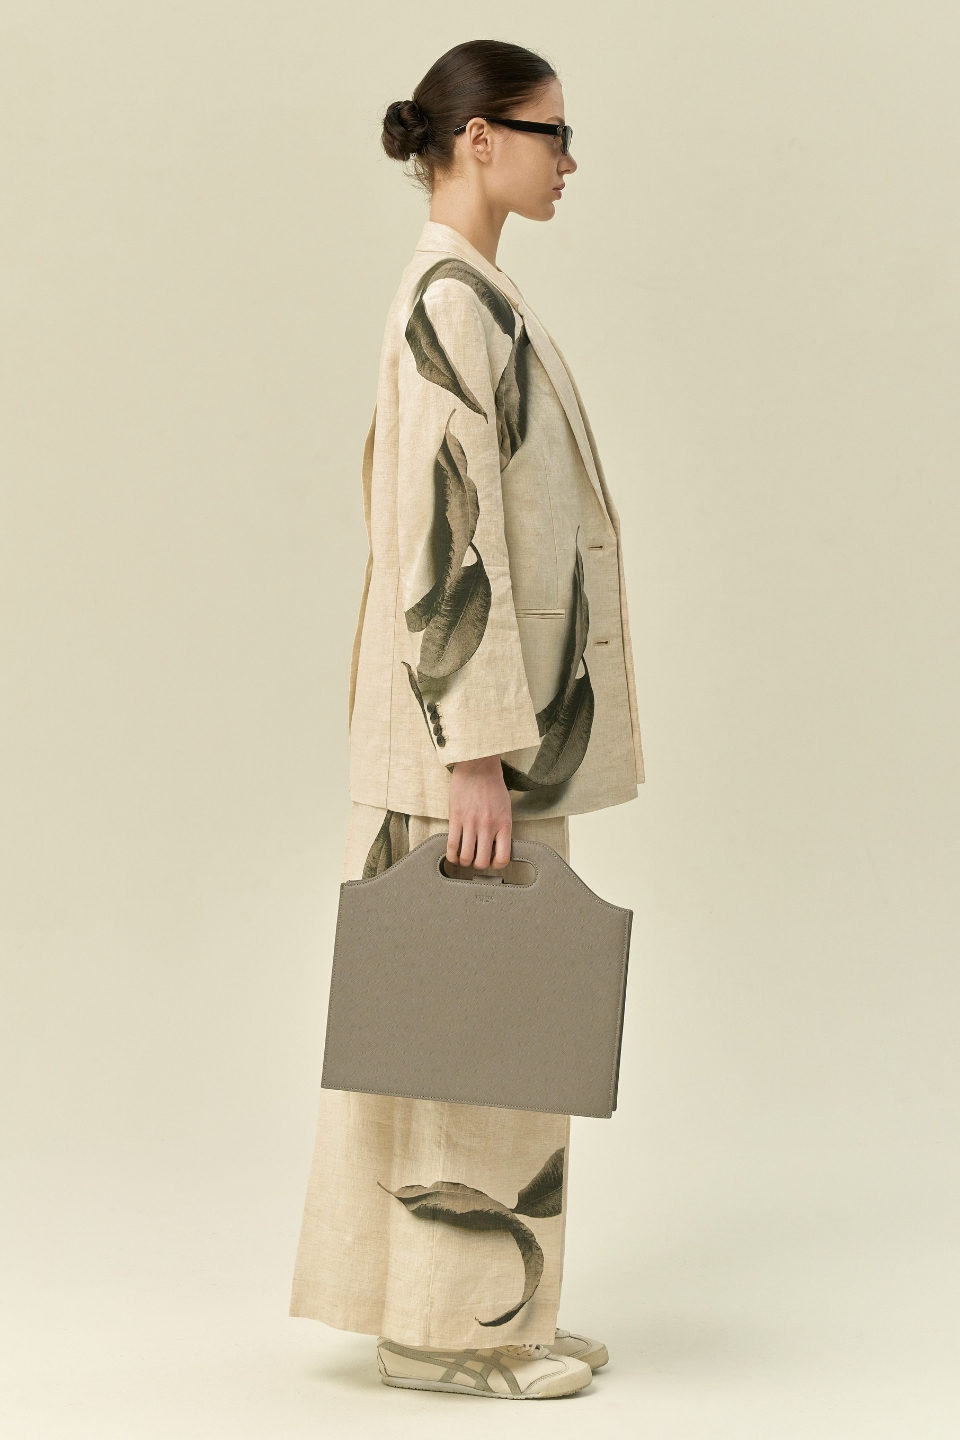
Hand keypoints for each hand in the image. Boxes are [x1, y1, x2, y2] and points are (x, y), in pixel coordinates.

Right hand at [447, 755, 511, 869]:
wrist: (478, 766)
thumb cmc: (492, 784)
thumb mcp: (505, 807)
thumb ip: (502, 827)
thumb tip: (496, 845)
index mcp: (504, 824)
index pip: (503, 857)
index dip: (496, 865)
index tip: (492, 862)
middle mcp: (488, 826)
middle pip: (482, 861)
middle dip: (478, 865)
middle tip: (475, 860)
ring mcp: (471, 823)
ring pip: (466, 856)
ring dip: (464, 861)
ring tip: (463, 858)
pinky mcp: (455, 818)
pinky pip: (451, 844)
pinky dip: (451, 855)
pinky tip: (452, 855)